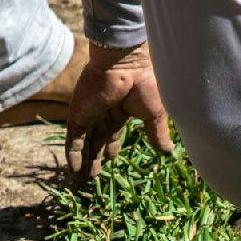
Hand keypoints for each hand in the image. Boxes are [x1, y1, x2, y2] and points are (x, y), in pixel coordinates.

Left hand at [66, 43, 173, 179]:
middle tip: (93, 174)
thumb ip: (157, 133)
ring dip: (84, 159)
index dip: (112, 146)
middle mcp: (104, 111)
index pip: (114, 131)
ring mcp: (90, 113)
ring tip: (81, 178)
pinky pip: (73, 138)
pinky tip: (73, 168)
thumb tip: (168, 152)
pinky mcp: (79, 115)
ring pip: (85, 140)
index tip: (111, 159)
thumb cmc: (144, 84)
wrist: (125, 63)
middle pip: (98, 138)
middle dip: (96, 155)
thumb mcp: (155, 114)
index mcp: (122, 110)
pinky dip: (72, 153)